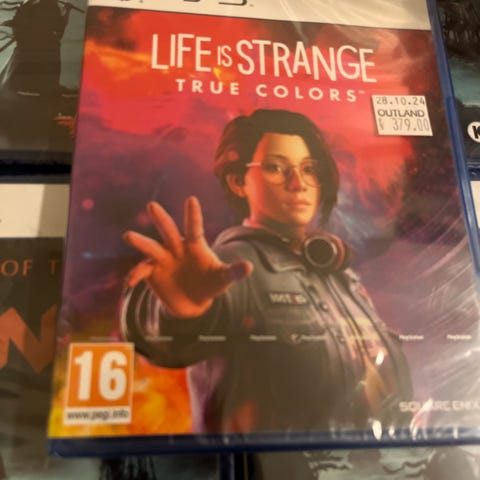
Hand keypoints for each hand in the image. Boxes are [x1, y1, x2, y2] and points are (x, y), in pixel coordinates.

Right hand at [123, 197, 252, 318]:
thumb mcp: (223, 278)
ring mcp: (163, 258)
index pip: (195, 228)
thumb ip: (233, 272)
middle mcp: (176, 247)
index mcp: (195, 244)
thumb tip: (249, 268)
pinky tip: (130, 283)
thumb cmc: (210, 283)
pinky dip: (135, 275)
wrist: (194, 301)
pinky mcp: (152, 272)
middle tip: (152, 205)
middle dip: (161, 219)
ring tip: (128, 235)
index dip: (193, 215)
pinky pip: (142, 270)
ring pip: (150, 247)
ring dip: (140, 242)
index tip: (192, 199)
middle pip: (168, 231)